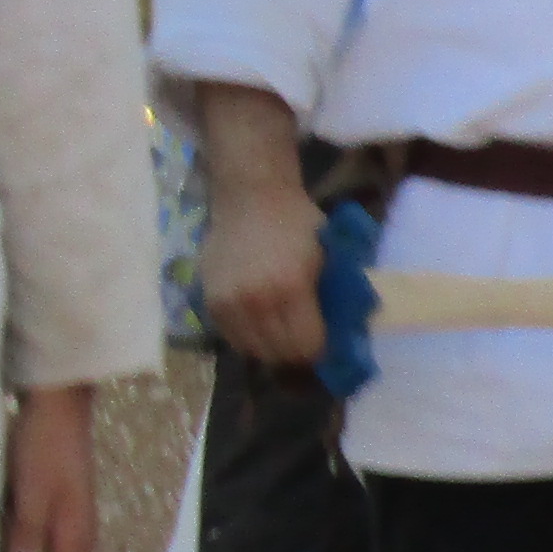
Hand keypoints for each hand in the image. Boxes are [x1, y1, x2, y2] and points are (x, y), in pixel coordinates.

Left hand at [3, 385, 97, 551]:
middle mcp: (73, 534)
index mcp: (76, 538)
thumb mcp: (34, 494)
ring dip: (6, 546)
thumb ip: (29, 536)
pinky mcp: (48, 502)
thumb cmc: (46, 448)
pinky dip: (8, 526)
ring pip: (30, 547)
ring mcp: (61, 518)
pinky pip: (26, 527)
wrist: (54, 403)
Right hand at [201, 173, 324, 369]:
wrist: (250, 197)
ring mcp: (229, 304)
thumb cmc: (296, 223)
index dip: (321, 348)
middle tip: (303, 338)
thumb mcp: (328, 255)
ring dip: (271, 347)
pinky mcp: (210, 303)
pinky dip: (249, 338)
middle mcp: (256, 301)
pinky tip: (259, 322)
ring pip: (254, 351)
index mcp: (291, 288)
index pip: (307, 346)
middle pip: (281, 354)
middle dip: (297, 351)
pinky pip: (232, 339)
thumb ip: (332, 296)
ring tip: (280, 331)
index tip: (325, 340)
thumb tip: (342, 334)